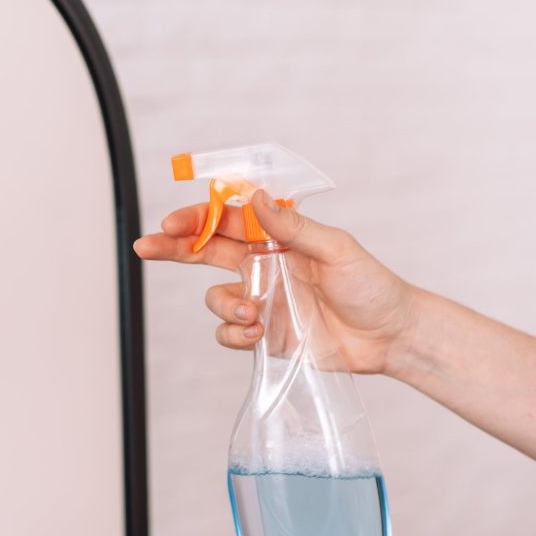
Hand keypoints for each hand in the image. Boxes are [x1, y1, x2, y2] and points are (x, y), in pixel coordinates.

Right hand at [133, 189, 417, 374]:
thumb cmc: (371, 286)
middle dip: (173, 248)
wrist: (389, 337)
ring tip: (251, 314)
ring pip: (216, 296)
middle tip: (146, 247)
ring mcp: (261, 299)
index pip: (226, 221)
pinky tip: (256, 332)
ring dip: (224, 305)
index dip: (195, 219)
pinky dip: (234, 333)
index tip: (171, 222)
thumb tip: (256, 199)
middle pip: (205, 251)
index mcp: (277, 237)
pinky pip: (229, 332)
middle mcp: (263, 265)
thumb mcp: (337, 249)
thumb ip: (293, 227)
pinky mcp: (264, 334)